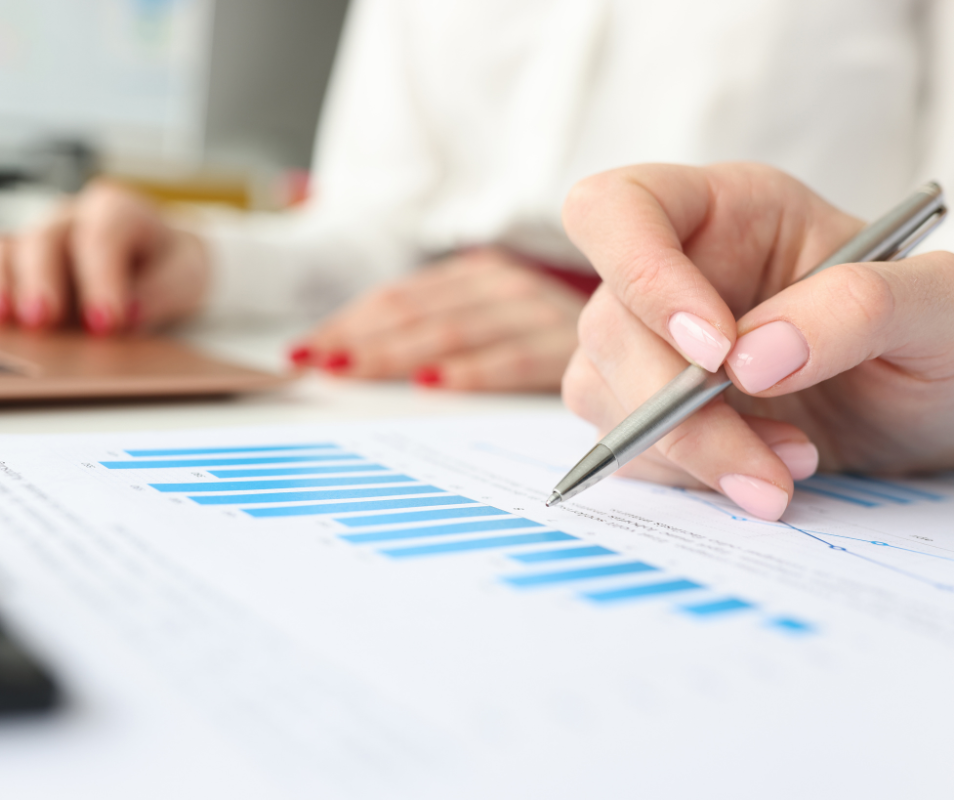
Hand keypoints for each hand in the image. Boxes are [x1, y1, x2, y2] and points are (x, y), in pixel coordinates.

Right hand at [0, 180, 208, 333]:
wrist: (160, 262)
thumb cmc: (170, 265)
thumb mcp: (186, 276)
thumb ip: (161, 291)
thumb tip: (130, 312)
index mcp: (114, 210)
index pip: (102, 236)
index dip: (101, 279)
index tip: (105, 322)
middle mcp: (69, 218)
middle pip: (44, 238)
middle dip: (41, 281)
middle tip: (42, 320)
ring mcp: (37, 240)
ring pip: (4, 247)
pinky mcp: (15, 266)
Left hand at [292, 248, 588, 390]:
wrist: (661, 308)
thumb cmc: (566, 323)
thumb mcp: (505, 312)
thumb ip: (447, 325)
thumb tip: (361, 357)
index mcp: (478, 275)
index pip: (399, 299)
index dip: (348, 322)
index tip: (304, 351)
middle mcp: (503, 284)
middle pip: (415, 313)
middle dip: (357, 339)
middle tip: (311, 364)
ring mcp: (536, 311)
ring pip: (452, 330)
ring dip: (396, 351)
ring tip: (349, 371)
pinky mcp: (570, 344)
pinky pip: (516, 358)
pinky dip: (475, 369)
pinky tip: (436, 384)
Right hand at [560, 162, 953, 519]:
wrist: (931, 409)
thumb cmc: (939, 336)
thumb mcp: (939, 305)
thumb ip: (862, 305)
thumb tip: (750, 359)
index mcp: (730, 209)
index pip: (621, 209)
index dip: (644, 275)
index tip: (715, 349)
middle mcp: (677, 269)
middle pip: (608, 321)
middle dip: (675, 404)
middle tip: (768, 460)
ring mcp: (653, 341)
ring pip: (602, 389)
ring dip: (685, 448)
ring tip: (784, 469)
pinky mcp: (651, 407)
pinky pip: (626, 444)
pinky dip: (685, 474)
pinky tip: (756, 474)